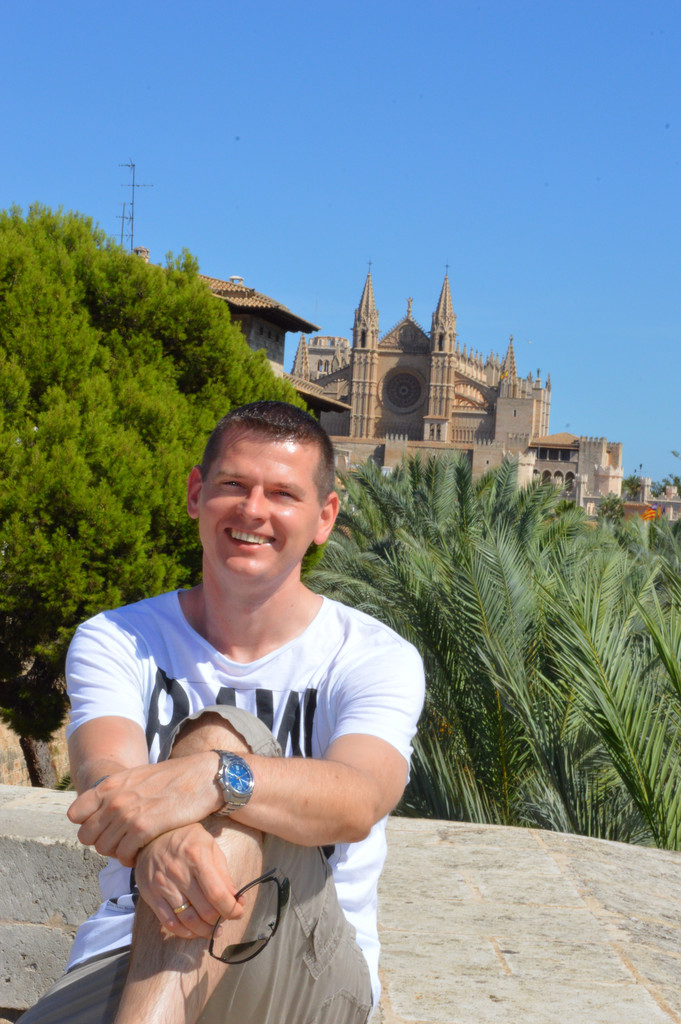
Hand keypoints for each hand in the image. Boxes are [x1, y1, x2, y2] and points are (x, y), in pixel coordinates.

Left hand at [67, 753, 218, 864]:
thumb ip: (115, 792)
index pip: (75, 814)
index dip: (87, 824)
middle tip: (119, 840)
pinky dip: (130, 859)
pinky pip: (123, 855)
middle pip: (87, 836)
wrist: (202, 778)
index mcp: (110, 784)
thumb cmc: (171, 779)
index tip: (103, 827)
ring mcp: (127, 814)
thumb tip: (98, 812)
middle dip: (101, 841)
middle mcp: (114, 799)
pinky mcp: (144, 828)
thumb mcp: (136, 777)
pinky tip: (141, 851)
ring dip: (116, 852)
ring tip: (132, 847)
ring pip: (104, 849)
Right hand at [134, 823, 244, 939]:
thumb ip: (223, 874)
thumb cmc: (186, 838)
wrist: (152, 833)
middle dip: (220, 920)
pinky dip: (184, 932)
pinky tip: (194, 930)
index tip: (238, 912)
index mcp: (197, 857)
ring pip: (188, 920)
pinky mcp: (150, 894)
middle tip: (225, 919)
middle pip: (204, 910)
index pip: (217, 894)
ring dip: (204, 930)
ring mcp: (162, 885)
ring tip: (213, 929)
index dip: (231, 909)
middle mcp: (178, 872)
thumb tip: (237, 899)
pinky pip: (169, 922)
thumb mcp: (210, 846)